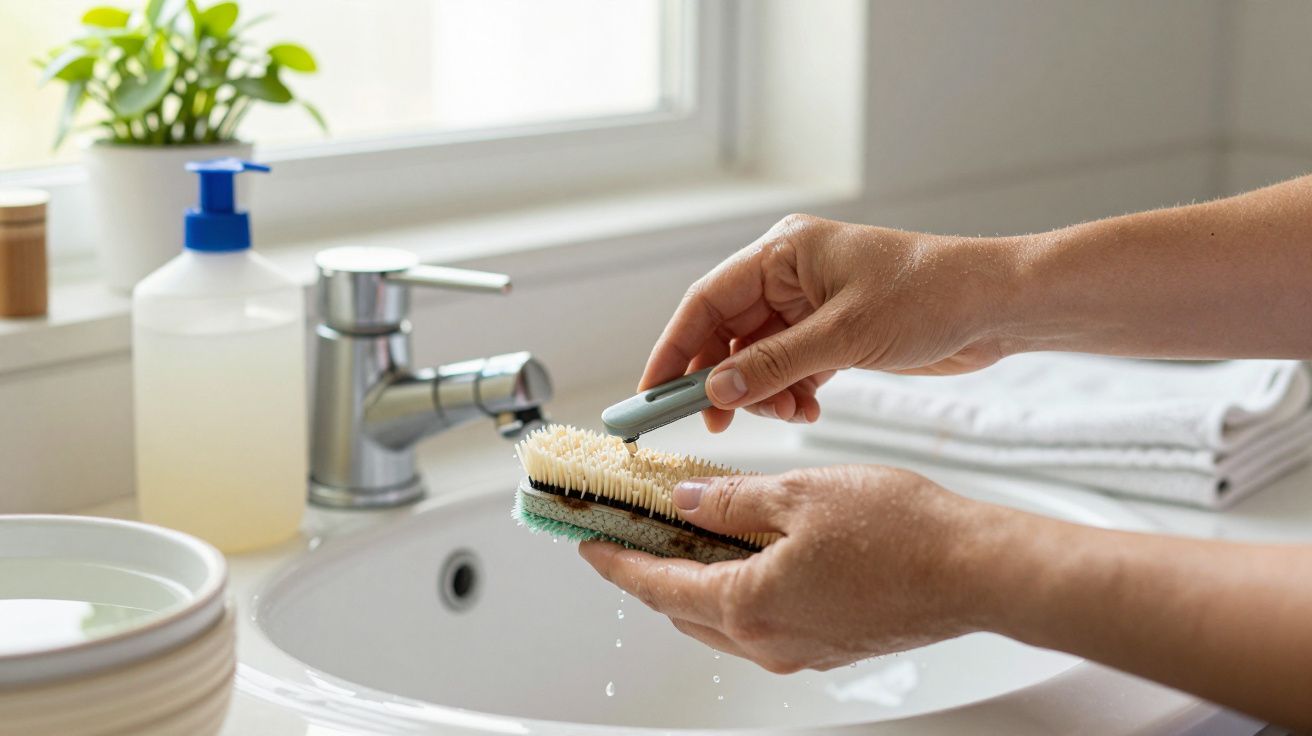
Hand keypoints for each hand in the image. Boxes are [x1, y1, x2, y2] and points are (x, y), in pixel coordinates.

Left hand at [578, 465, 1001, 671]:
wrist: (975, 570)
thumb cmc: (901, 531)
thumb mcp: (799, 495)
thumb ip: (731, 502)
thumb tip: (685, 503)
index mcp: (749, 604)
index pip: (656, 586)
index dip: (615, 562)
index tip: (588, 543)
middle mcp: (767, 640)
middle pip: (683, 609)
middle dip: (652, 571)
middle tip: (634, 531)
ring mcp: (799, 649)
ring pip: (721, 619)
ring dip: (695, 580)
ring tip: (689, 533)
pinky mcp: (828, 645)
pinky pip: (761, 621)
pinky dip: (737, 589)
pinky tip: (748, 550)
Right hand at [641, 214, 1015, 431]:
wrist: (996, 306)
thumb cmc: (929, 296)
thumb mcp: (844, 335)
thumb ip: (775, 364)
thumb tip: (716, 391)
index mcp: (783, 253)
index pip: (706, 302)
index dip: (673, 348)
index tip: (652, 393)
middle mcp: (790, 275)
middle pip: (727, 332)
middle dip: (721, 379)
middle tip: (715, 422)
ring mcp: (811, 305)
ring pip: (758, 356)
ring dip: (763, 392)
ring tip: (788, 413)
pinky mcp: (834, 332)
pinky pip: (790, 366)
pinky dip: (791, 392)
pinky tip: (808, 409)